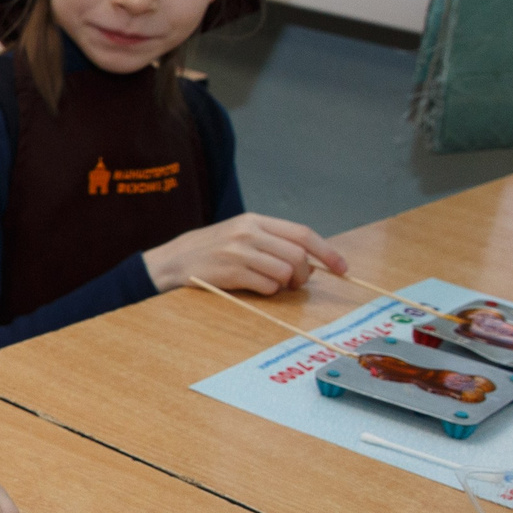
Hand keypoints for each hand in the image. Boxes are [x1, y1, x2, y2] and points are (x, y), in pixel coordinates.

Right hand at [143, 213, 347, 295]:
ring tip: (272, 284)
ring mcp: (239, 252)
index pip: (302, 233)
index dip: (327, 252)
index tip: (342, 268)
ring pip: (285, 272)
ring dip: (285, 284)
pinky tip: (253, 287)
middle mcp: (248, 233)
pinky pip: (266, 286)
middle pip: (298, 255)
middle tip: (296, 283)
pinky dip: (268, 292)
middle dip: (304, 274)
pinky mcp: (231, 272)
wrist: (170, 262)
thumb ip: (271, 242)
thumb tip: (309, 261)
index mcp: (254, 220)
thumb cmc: (209, 250)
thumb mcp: (239, 235)